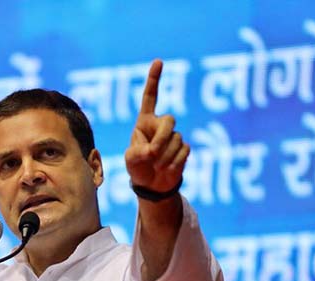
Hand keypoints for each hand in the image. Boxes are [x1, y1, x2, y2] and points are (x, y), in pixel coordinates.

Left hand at [124, 59, 189, 192]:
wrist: (151, 185)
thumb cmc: (136, 168)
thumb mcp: (131, 159)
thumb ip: (140, 152)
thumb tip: (155, 150)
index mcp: (144, 122)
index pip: (150, 97)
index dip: (154, 80)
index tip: (159, 61)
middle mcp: (161, 125)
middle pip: (170, 121)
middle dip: (162, 138)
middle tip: (152, 154)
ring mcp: (174, 136)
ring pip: (176, 140)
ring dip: (164, 157)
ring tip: (156, 166)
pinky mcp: (184, 149)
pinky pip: (183, 152)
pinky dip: (173, 163)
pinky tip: (167, 168)